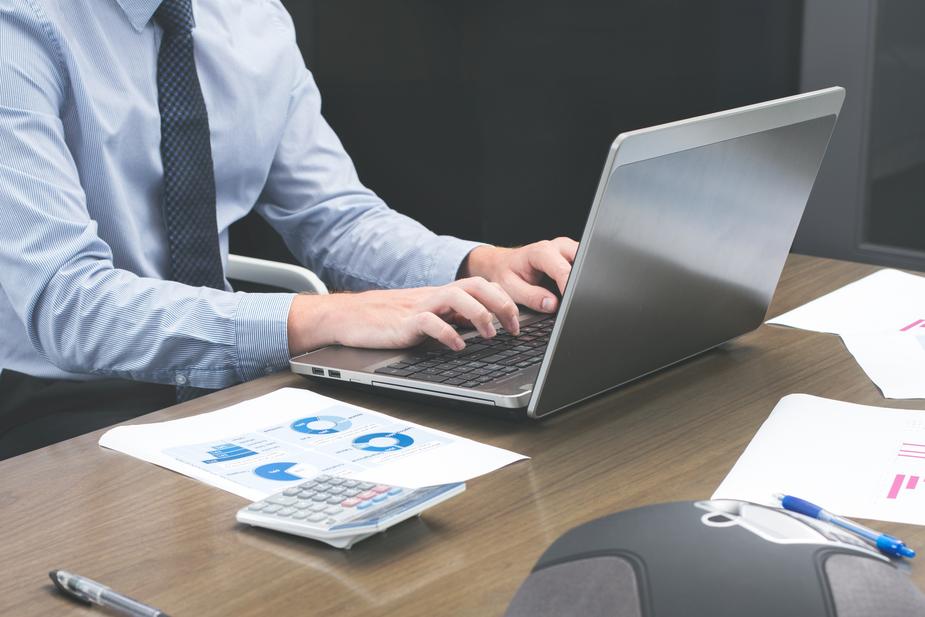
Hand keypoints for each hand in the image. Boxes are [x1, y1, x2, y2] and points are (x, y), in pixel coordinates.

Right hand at [287, 277, 520, 354]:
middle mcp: (434, 296)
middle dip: (501, 304)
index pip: (481, 286)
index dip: (505, 300)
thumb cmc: (386, 321)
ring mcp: (420, 307)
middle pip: (477, 285)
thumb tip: (481, 330)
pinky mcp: (404, 321)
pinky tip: (456, 347)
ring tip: (489, 335)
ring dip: (480, 315)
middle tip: (512, 329)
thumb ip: (451, 321)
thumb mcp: (426, 318)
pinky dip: (447, 333)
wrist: (348, 317)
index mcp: (442, 295)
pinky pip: (430, 322)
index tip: (518, 324)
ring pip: (458, 297)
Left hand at [459, 237, 578, 312]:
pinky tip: (573, 289)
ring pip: (586, 262)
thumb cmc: (505, 273)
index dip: (569, 288)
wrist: (502, 263)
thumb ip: (532, 297)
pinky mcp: (572, 256)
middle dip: (581, 281)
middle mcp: (558, 247)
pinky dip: (582, 278)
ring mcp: (567, 250)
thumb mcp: (512, 288)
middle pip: (581, 261)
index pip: (564, 270)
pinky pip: (583, 265)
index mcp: (542, 252)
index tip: (571, 304)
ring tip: (573, 294)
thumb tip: (552, 304)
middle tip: (575, 299)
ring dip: (583, 279)